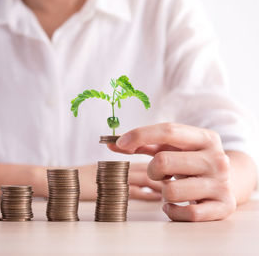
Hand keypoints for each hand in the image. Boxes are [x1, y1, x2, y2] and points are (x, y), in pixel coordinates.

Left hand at [108, 122, 236, 221]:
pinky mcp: (223, 206)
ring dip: (164, 192)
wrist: (231, 181)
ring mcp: (221, 183)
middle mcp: (216, 159)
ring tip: (173, 188)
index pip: (169, 131)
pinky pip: (186, 213)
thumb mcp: (174, 148)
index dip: (140, 135)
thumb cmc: (191, 161)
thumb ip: (144, 144)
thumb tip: (113, 143)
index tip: (120, 143)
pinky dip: (172, 211)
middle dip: (153, 170)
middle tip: (160, 173)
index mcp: (205, 138)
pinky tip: (176, 205)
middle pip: (163, 161)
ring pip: (170, 191)